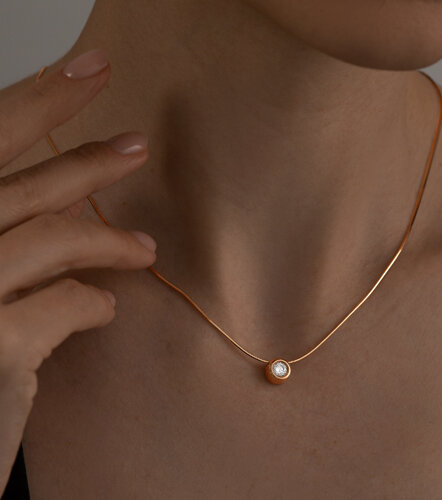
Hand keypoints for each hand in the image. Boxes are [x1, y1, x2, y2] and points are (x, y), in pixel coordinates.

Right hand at [0, 48, 156, 491]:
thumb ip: (11, 240)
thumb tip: (73, 210)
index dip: (37, 98)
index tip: (89, 64)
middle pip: (13, 183)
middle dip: (84, 157)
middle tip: (139, 142)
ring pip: (47, 241)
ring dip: (105, 242)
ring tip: (144, 250)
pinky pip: (63, 307)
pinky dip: (91, 304)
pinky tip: (104, 308)